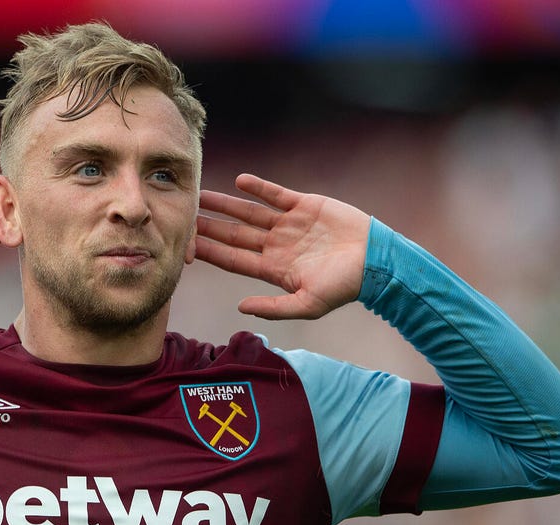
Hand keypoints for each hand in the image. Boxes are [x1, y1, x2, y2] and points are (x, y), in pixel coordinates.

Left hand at [196, 174, 369, 319]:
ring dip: (225, 203)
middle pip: (234, 234)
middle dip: (208, 226)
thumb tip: (240, 308)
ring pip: (248, 212)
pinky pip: (276, 194)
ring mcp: (288, 224)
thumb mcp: (307, 304)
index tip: (186, 246)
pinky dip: (259, 187)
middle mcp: (276, 245)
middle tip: (183, 215)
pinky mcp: (304, 205)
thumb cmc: (344, 287)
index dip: (210, 253)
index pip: (233, 260)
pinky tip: (239, 181)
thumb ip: (273, 308)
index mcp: (273, 269)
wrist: (377, 261)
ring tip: (200, 194)